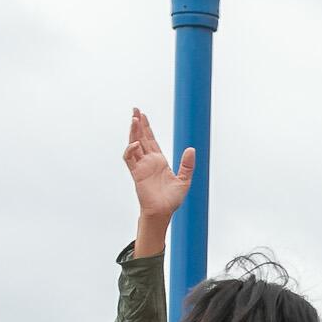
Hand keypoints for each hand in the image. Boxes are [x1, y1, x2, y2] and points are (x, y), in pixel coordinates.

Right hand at [123, 109, 192, 235]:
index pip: (151, 139)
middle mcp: (148, 161)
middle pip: (141, 138)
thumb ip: (187, 165)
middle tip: (135, 109)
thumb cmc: (172, 199)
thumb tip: (191, 149)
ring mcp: (141, 166)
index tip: (142, 115)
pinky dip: (130, 150)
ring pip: (134, 144)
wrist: (163, 211)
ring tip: (133, 119)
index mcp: (159, 160)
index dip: (146, 127)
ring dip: (133, 132)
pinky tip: (135, 143)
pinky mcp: (136, 173)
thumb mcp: (184, 180)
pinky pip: (130, 159)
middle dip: (137, 124)